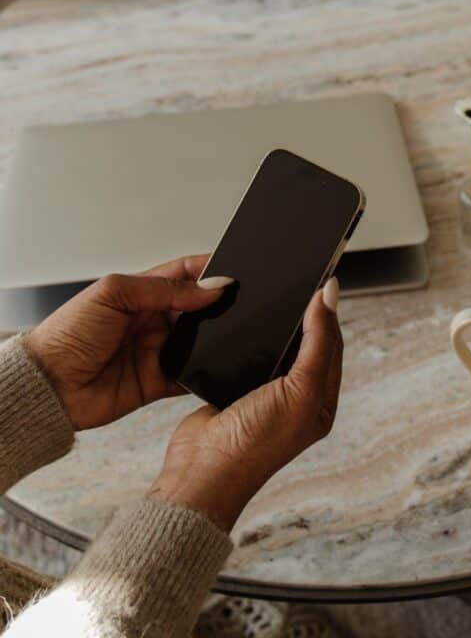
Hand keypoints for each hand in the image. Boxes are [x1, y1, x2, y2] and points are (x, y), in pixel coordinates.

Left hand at [25, 256, 229, 430]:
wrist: (48, 385)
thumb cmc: (68, 333)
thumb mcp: (115, 294)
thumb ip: (165, 289)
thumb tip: (210, 286)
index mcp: (142, 292)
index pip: (185, 273)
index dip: (210, 269)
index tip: (234, 271)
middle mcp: (153, 319)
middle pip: (198, 307)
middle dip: (217, 305)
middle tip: (237, 304)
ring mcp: (157, 350)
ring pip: (200, 340)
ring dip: (215, 337)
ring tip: (229, 332)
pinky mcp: (158, 382)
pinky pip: (191, 376)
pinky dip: (206, 372)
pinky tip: (217, 364)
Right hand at [149, 282, 342, 531]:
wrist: (201, 472)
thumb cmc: (255, 444)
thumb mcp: (300, 390)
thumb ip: (317, 342)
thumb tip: (329, 296)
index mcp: (320, 401)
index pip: (332, 344)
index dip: (327, 311)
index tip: (321, 280)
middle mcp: (295, 397)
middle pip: (305, 342)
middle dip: (303, 314)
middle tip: (296, 281)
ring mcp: (263, 392)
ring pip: (275, 345)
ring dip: (273, 324)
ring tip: (270, 295)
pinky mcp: (233, 387)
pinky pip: (245, 353)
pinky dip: (245, 336)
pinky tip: (241, 320)